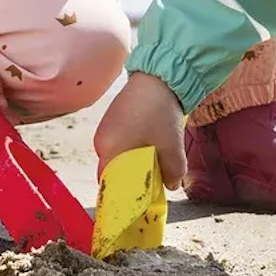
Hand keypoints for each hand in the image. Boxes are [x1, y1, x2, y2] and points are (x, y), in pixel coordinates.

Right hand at [92, 72, 188, 189]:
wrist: (159, 76)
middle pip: (115, 171)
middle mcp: (102, 141)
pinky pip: (121, 142)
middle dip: (134, 178)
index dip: (125, 194)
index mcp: (109, 150)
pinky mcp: (114, 118)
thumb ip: (172, 172)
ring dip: (136, 162)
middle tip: (155, 180)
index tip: (141, 200)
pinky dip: (135, 147)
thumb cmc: (160, 112)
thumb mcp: (172, 147)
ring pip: (119, 156)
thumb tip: (170, 185)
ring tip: (157, 158)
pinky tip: (152, 142)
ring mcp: (106, 128)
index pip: (110, 184)